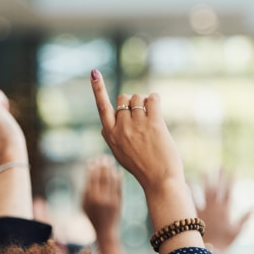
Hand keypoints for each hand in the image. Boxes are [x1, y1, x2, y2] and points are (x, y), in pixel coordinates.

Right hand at [82, 156, 122, 235]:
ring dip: (110, 169)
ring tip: (110, 161)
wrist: (104, 231)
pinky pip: (119, 186)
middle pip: (102, 176)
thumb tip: (89, 172)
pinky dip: (118, 177)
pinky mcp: (119, 202)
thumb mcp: (83, 204)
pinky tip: (117, 171)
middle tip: (103, 157)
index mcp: (89, 198)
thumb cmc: (91, 217)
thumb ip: (85, 190)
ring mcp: (110, 199)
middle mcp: (99, 198)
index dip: (92, 167)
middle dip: (102, 165)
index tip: (92, 161)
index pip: (90, 178)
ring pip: (111, 180)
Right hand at [90, 69, 183, 192]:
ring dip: (146, 102)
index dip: (98, 88)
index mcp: (110, 135)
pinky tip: (158, 112)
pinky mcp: (153, 123)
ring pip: (138, 98)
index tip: (94, 72)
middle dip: (133, 102)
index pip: (101, 107)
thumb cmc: (142, 168)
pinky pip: (153, 99)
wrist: (159, 181)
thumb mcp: (119, 154)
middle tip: (142, 117)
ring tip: (151, 120)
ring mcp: (136, 125)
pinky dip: (155, 100)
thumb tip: (107, 124)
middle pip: (124, 98)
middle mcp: (120, 128)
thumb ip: (113, 137)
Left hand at [197, 169, 251, 252]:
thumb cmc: (224, 242)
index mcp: (225, 210)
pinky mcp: (194, 214)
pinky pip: (191, 201)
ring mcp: (204, 210)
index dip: (231, 180)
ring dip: (204, 181)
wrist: (209, 250)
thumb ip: (246, 217)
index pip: (229, 191)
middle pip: (217, 188)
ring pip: (204, 192)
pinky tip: (186, 184)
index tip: (232, 170)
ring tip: (202, 172)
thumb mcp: (238, 230)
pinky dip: (189, 193)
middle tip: (219, 166)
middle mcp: (214, 207)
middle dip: (219, 177)